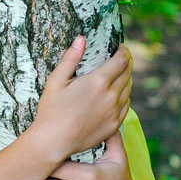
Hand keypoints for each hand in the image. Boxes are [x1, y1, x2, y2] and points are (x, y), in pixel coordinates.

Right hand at [32, 36, 131, 163]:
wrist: (54, 141)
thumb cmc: (52, 110)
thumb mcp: (56, 80)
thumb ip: (70, 58)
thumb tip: (81, 38)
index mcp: (99, 81)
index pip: (121, 60)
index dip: (124, 51)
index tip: (121, 47)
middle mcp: (111, 95)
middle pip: (128, 73)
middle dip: (127, 62)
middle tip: (122, 58)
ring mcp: (114, 111)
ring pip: (129, 89)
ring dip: (127, 79)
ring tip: (120, 75)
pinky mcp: (114, 125)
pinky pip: (126, 106)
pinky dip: (125, 97)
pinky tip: (118, 95)